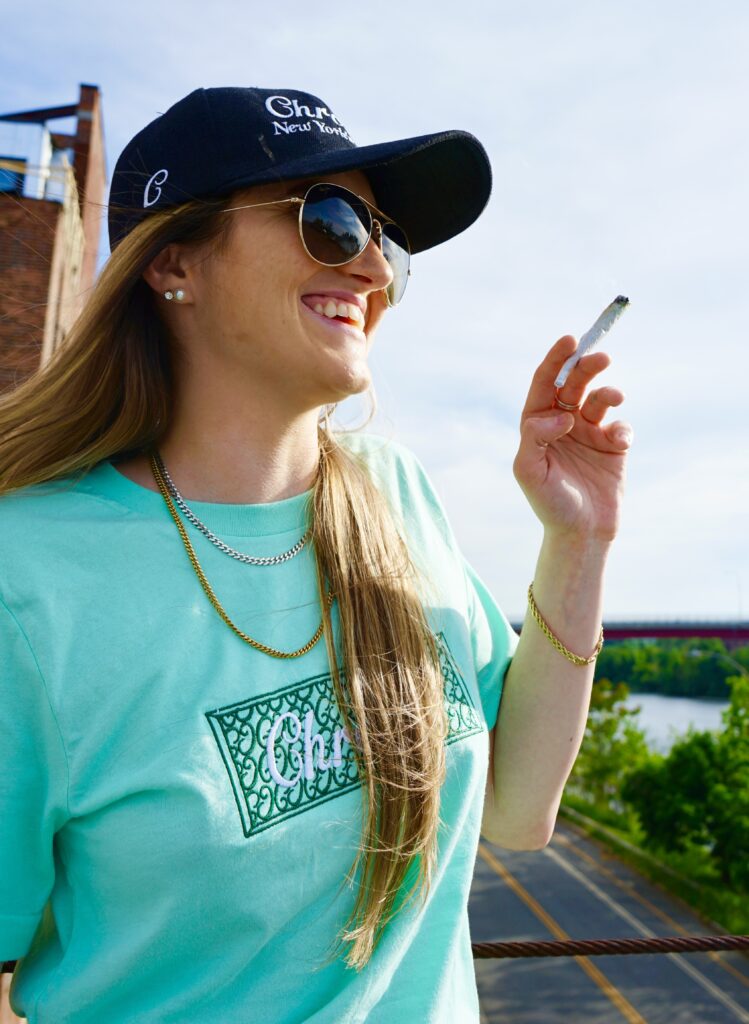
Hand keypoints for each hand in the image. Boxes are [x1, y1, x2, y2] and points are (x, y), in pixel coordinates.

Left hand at [512, 335, 632, 542]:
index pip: (544, 383)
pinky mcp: (613, 447)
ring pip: (599, 399)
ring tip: (614, 398)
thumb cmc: (549, 504)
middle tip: (601, 358)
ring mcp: (588, 433)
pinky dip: (624, 427)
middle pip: (573, 384)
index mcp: (537, 425)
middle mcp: (562, 424)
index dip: (555, 359)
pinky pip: (621, 426)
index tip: (569, 340)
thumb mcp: (529, 472)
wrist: (581, 534)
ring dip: (607, 392)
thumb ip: (534, 438)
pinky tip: (621, 441)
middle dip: (586, 367)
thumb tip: (559, 416)